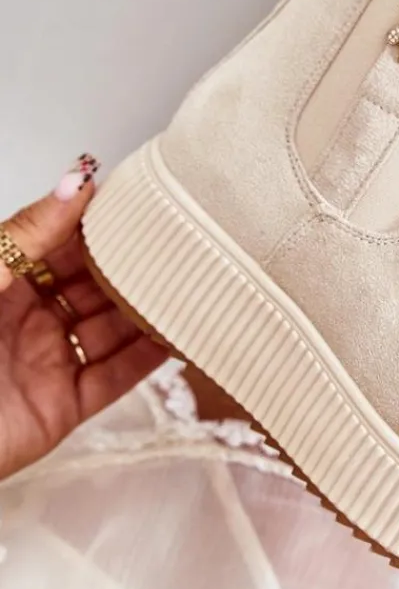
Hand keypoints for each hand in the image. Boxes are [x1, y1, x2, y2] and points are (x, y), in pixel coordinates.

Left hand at [0, 158, 167, 479]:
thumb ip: (31, 232)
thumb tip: (77, 181)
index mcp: (3, 280)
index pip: (63, 245)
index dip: (100, 226)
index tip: (142, 205)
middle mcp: (28, 320)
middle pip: (94, 288)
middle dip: (133, 268)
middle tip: (178, 246)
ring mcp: (48, 363)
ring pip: (111, 332)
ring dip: (146, 312)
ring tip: (189, 287)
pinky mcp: (61, 407)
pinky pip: (112, 380)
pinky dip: (145, 361)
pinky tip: (173, 337)